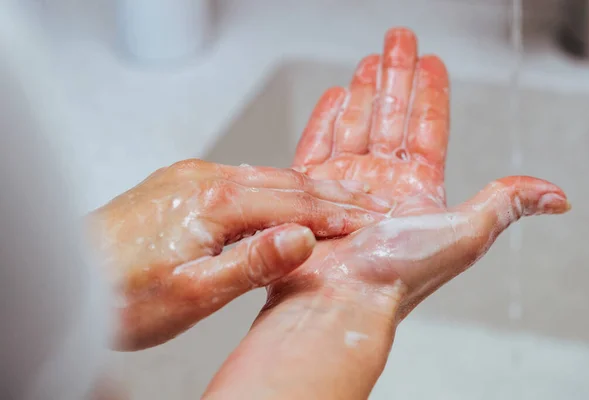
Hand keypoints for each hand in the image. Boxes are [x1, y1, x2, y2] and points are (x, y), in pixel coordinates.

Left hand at [88, 159, 390, 349]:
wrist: (65, 279)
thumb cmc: (119, 294)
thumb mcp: (192, 292)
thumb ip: (252, 263)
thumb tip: (303, 238)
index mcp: (212, 202)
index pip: (293, 203)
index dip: (336, 213)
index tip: (370, 220)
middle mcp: (202, 179)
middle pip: (283, 182)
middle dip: (330, 194)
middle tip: (369, 203)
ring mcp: (189, 178)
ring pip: (263, 178)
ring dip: (304, 191)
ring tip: (339, 200)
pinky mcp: (180, 185)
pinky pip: (240, 181)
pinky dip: (273, 190)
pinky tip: (285, 197)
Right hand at [270, 27, 569, 317]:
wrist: (339, 300)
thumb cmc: (395, 274)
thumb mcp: (465, 233)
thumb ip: (504, 204)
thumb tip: (555, 196)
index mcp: (418, 193)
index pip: (428, 129)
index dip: (431, 94)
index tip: (431, 62)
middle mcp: (382, 187)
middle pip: (392, 117)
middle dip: (395, 76)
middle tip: (397, 41)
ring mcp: (344, 186)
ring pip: (358, 124)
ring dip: (364, 91)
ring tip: (368, 60)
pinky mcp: (310, 191)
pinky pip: (318, 144)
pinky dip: (326, 118)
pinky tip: (336, 97)